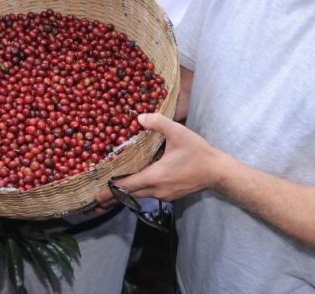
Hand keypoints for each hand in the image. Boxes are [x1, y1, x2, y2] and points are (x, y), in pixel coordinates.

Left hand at [94, 113, 220, 208]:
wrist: (217, 172)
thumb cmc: (197, 152)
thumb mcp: (178, 132)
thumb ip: (158, 122)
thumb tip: (139, 118)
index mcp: (155, 176)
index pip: (127, 186)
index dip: (110, 190)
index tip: (96, 194)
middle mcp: (157, 189)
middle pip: (130, 194)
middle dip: (113, 195)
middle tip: (97, 196)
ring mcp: (164, 195)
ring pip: (139, 195)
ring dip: (126, 192)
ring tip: (111, 188)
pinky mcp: (170, 195)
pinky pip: (149, 194)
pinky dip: (138, 190)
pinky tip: (135, 181)